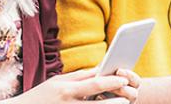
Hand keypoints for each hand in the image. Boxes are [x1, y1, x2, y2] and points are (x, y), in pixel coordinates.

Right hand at [9, 68, 131, 103]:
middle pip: (97, 100)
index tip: (123, 78)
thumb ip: (78, 77)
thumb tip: (98, 70)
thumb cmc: (40, 96)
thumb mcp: (57, 83)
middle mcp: (68, 101)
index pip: (93, 83)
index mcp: (66, 88)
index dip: (110, 81)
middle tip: (130, 95)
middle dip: (114, 97)